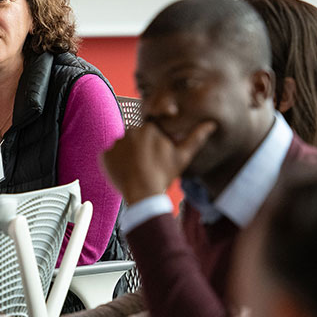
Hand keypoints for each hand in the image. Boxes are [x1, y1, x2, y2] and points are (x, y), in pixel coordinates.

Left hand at [101, 121, 215, 204]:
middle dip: (139, 149)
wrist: (144, 193)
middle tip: (146, 165)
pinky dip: (115, 163)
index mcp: (148, 128)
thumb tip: (211, 123)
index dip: (153, 145)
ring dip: (127, 155)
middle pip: (134, 138)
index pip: (149, 132)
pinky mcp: (104, 155)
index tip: (154, 157)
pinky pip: (109, 157)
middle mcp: (130, 131)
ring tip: (135, 170)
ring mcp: (116, 143)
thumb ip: (196, 137)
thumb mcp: (183, 156)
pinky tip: (125, 172)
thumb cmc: (164, 174)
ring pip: (122, 147)